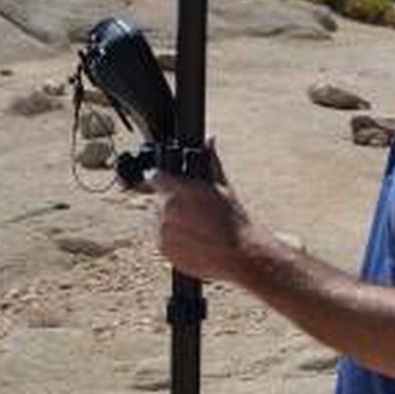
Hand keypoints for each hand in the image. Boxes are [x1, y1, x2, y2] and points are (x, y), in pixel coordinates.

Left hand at [152, 139, 252, 283]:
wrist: (238, 254)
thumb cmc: (234, 220)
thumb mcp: (223, 186)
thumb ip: (211, 161)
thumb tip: (210, 139)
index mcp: (179, 190)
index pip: (156, 176)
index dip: (162, 178)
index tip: (166, 181)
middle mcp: (166, 210)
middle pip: (159, 200)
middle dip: (171, 201)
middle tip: (192, 210)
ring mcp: (162, 232)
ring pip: (159, 220)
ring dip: (170, 221)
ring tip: (195, 226)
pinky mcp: (163, 250)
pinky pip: (161, 239)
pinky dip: (172, 239)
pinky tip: (192, 238)